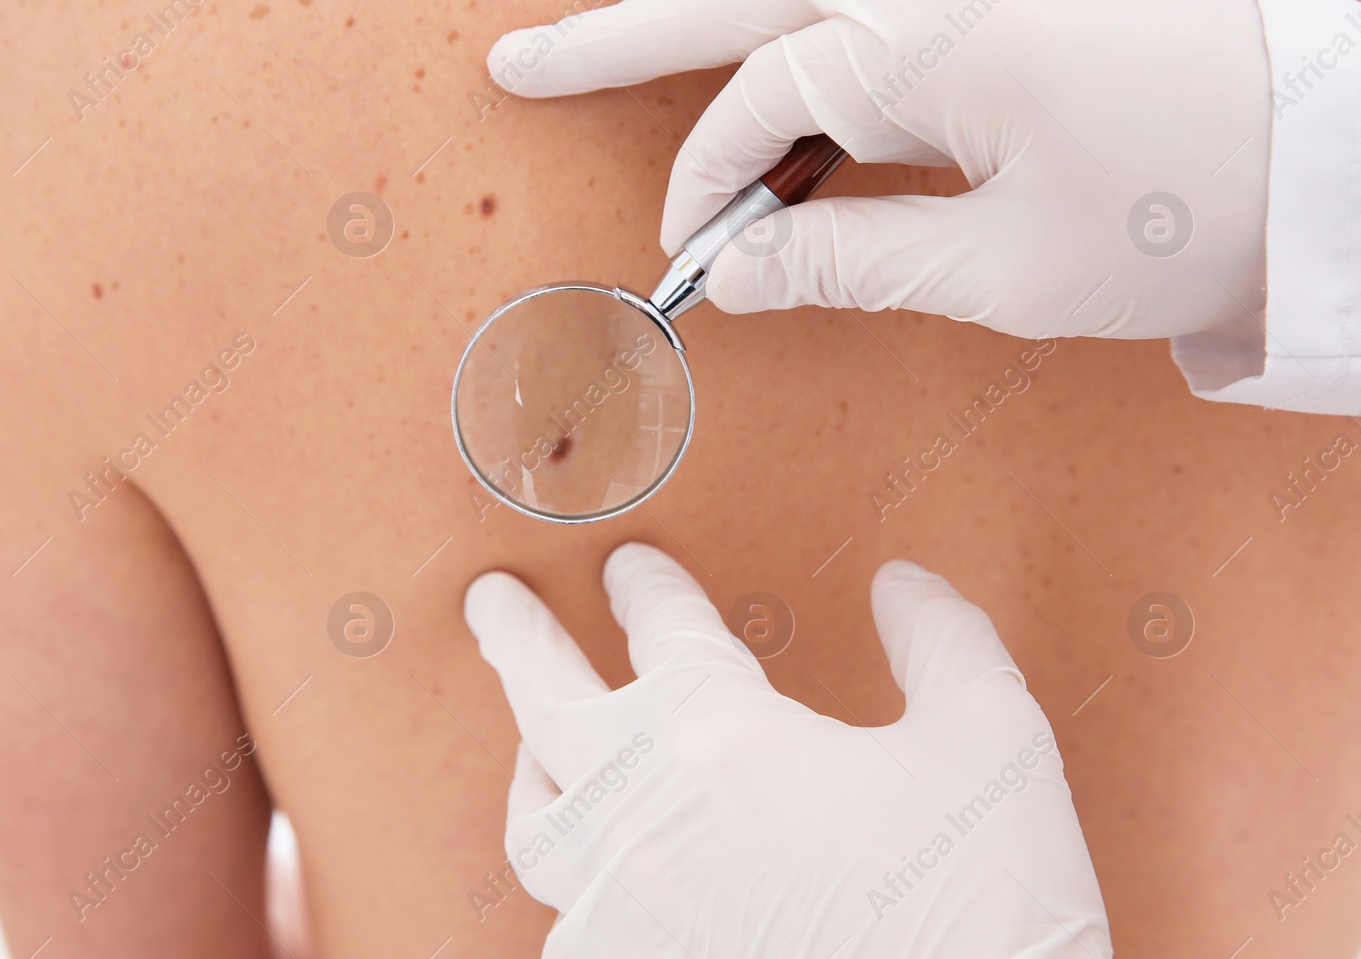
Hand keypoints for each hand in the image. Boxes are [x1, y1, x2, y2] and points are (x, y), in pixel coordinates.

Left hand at [463, 542, 1110, 957]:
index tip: (631, 565)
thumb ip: (945, 645)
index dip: (647, 586)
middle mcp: (644, 819)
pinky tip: (600, 879)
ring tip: (535, 743)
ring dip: (533, 764)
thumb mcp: (994, 747)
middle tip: (494, 600)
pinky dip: (575, 882)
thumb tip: (904, 585)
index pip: (663, 630)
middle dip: (518, 637)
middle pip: (548, 702)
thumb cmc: (982, 914)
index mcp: (720, 740)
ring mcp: (622, 913)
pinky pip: (567, 922)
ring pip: (540, 823)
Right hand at [488, 0, 1270, 339]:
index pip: (761, 107)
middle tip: (518, 49)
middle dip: (618, 19)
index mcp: (928, 40)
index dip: (709, 187)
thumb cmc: (1179, 216)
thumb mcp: (1003, 269)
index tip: (692, 256)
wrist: (1319, 157)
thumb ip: (848, 260)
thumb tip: (732, 274)